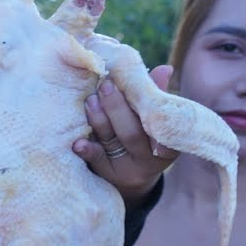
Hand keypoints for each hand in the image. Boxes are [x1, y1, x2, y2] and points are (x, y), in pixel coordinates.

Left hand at [74, 65, 177, 203]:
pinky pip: (97, 162)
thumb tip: (163, 69)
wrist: (130, 176)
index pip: (160, 125)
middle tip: (106, 85)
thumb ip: (154, 97)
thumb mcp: (153, 121)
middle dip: (117, 107)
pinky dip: (88, 151)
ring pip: (113, 142)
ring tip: (90, 100)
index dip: (153, 109)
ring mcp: (127, 168)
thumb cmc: (143, 137)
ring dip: (100, 120)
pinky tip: (77, 143)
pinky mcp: (107, 175)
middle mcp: (149, 157)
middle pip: (132, 132)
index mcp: (167, 141)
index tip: (142, 91)